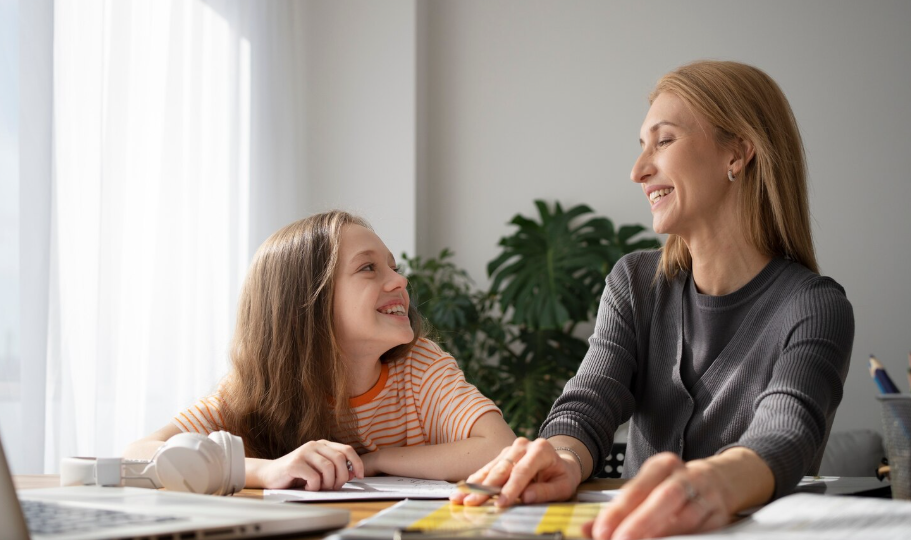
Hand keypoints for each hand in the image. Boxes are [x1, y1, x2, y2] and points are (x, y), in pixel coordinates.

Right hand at [256, 440, 363, 489]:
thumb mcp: (319, 470)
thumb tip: (354, 473)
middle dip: (342, 477)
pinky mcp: (294, 463)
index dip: (357, 463)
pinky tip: (308, 487)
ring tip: (320, 488)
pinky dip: (314, 487)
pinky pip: (314, 477)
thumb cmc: (297, 474)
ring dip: (328, 483)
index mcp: (323, 444)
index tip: (360, 476)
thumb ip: (335, 469)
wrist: (270, 475)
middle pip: (340, 459)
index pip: (347, 449)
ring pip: (328, 468)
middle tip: (334, 487)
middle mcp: (314, 445)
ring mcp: (304, 453)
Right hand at [449, 437, 580, 507]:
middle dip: (486, 488)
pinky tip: (462, 490)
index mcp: (541, 449)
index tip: (500, 504)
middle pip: (502, 468)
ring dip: (475, 485)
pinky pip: (487, 469)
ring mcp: (510, 450)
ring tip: (460, 497)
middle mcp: (523, 445)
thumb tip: (526, 497)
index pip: (522, 471)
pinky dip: (475, 481)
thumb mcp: (563, 486)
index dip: (510, 488)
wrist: (560, 462)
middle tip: (472, 503)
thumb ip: (546, 491)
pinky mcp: (501, 456)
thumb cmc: (562, 476)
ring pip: (491, 468)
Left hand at [583, 453, 732, 539]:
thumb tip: (588, 530)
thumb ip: (618, 510)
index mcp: (664, 465)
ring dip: (662, 535)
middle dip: (640, 522)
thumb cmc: (673, 486)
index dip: (618, 511)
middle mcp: (687, 477)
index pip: (637, 488)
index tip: (601, 530)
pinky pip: (701, 532)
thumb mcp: (646, 488)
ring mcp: (707, 496)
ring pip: (686, 517)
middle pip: (664, 498)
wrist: (720, 481)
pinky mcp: (719, 517)